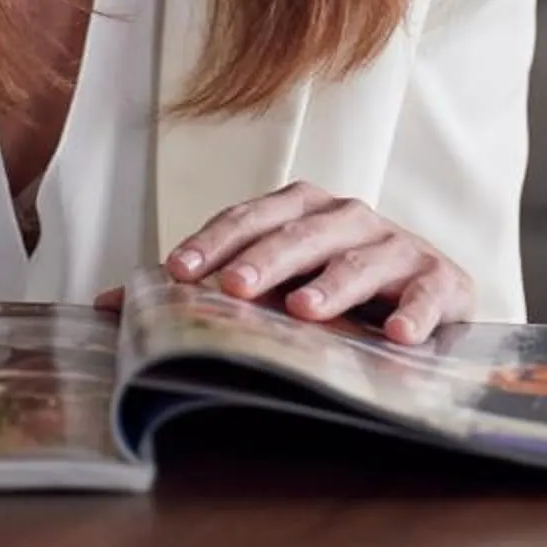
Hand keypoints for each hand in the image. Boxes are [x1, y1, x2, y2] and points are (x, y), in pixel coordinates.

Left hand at [158, 183, 470, 345]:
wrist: (428, 293)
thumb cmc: (334, 285)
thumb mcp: (274, 280)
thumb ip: (199, 288)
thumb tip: (105, 306)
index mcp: (302, 209)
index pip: (251, 217)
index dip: (215, 241)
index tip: (177, 271)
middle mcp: (349, 217)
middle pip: (302, 232)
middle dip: (266, 258)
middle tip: (234, 288)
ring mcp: (398, 245)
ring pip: (360, 258)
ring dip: (333, 283)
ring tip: (305, 310)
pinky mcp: (441, 280)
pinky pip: (426, 295)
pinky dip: (415, 313)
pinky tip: (399, 336)